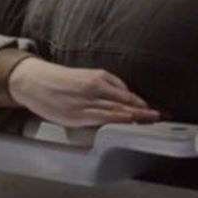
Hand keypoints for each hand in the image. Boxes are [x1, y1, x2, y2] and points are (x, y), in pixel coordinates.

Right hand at [0, 56, 159, 127]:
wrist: (33, 81)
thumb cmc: (61, 80)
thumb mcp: (87, 76)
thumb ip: (108, 85)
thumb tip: (127, 95)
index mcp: (98, 78)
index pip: (128, 93)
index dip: (146, 103)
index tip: (161, 110)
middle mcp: (94, 88)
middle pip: (126, 101)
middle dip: (146, 111)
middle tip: (164, 116)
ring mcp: (84, 103)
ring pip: (116, 110)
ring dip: (135, 116)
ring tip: (152, 121)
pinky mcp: (75, 115)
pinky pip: (100, 118)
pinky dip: (116, 119)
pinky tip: (127, 122)